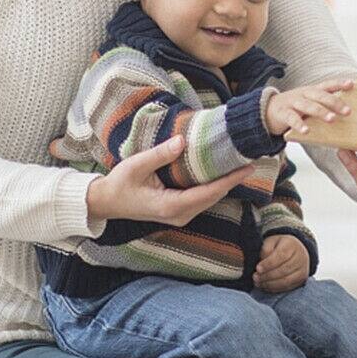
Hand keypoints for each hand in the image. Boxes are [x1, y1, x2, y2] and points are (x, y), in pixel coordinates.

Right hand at [85, 134, 258, 225]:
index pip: (208, 193)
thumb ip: (160, 154)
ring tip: (241, 164)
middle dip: (233, 180)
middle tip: (251, 160)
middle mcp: (178, 215)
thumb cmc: (119, 184)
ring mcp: (179, 216)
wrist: (105, 203)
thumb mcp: (136, 165)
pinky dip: (214, 187)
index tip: (248, 168)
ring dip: (225, 183)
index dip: (230, 180)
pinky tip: (222, 172)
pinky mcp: (178, 212)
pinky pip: (202, 200)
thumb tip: (183, 141)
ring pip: (209, 200)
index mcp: (170, 206)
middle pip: (213, 197)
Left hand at [253, 233, 310, 292]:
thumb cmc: (278, 247)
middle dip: (267, 275)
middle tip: (255, 277)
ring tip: (258, 283)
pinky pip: (287, 287)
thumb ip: (266, 250)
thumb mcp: (270, 242)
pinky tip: (265, 286)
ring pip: (286, 281)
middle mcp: (301, 257)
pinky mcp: (301, 279)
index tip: (258, 268)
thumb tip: (263, 263)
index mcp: (292, 244)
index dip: (269, 264)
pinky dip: (274, 288)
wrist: (294, 251)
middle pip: (283, 270)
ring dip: (270, 284)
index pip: (281, 255)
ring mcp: (302, 269)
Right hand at [265, 78, 354, 138]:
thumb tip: (347, 113)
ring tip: (332, 119)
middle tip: (348, 111)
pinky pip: (292, 119)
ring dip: (321, 112)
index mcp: (313, 91)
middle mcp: (304, 94)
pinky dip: (299, 125)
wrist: (268, 109)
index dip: (339, 83)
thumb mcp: (310, 102)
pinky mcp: (283, 113)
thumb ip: (324, 105)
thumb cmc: (296, 107)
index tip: (352, 84)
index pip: (328, 85)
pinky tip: (306, 131)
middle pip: (321, 96)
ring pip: (308, 106)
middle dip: (335, 102)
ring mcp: (293, 103)